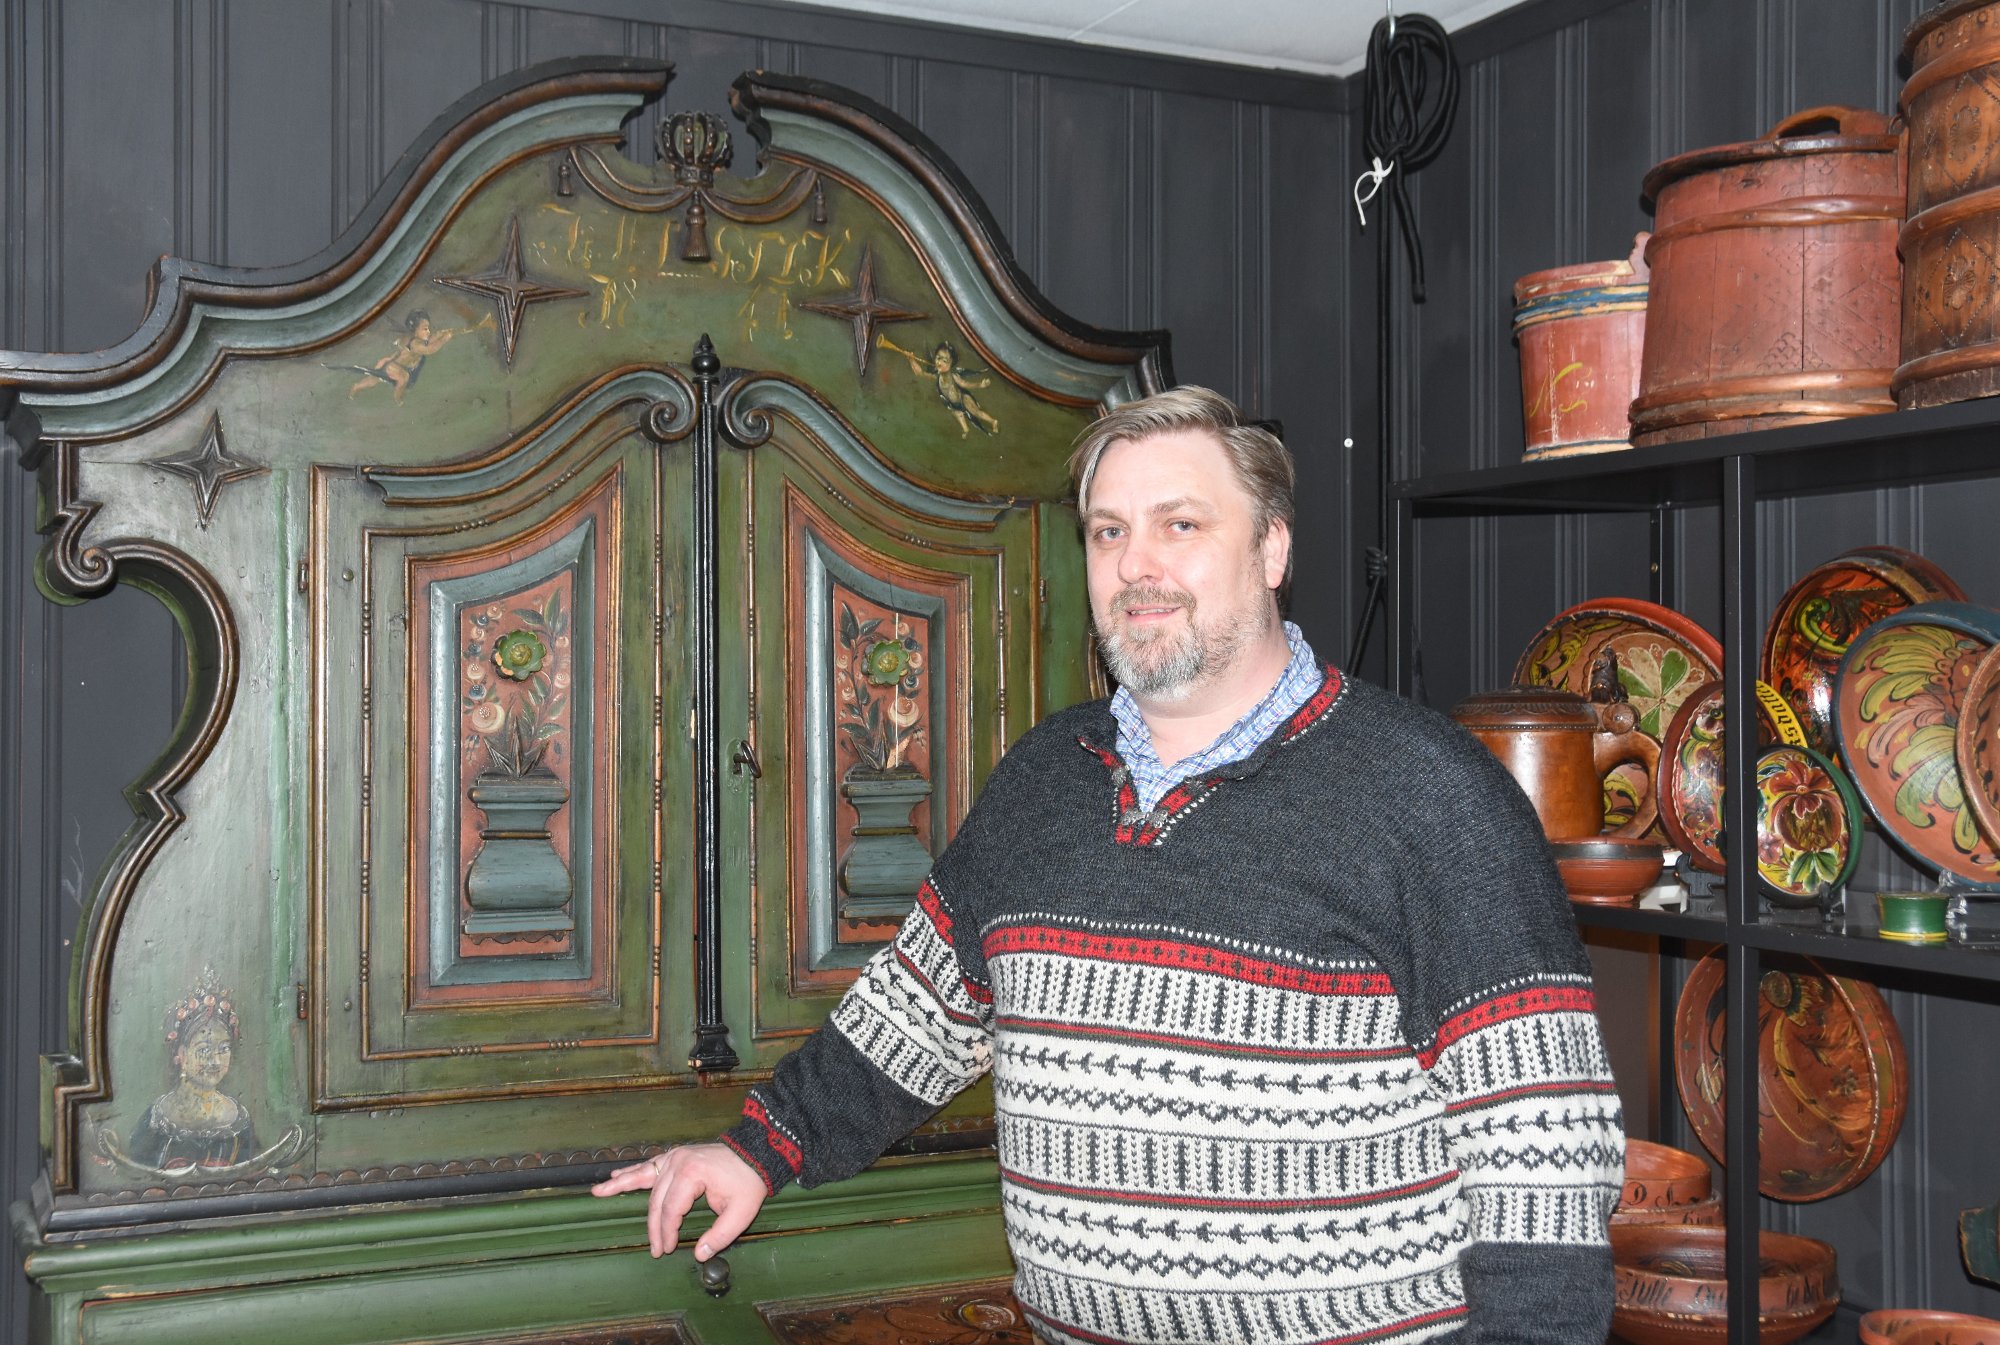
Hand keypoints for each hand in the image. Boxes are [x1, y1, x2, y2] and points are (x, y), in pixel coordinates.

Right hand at [591, 1142, 766, 1260]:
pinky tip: (615, 1176)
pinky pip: (649, 1166)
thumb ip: (720, 1235)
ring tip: (598, 1192)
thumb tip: (700, 1254)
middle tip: (655, 1248)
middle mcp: (678, 1162)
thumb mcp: (742, 1212)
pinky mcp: (675, 1156)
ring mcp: (675, 1157)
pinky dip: (632, 1172)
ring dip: (620, 1186)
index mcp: (691, 1174)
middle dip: (653, 1227)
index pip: (670, 1210)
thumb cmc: (749, 1182)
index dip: (666, 1233)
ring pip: (644, 1178)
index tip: (667, 1249)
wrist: (756, 1153)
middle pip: (656, 1200)